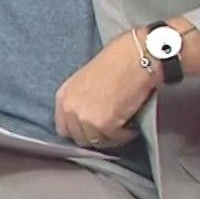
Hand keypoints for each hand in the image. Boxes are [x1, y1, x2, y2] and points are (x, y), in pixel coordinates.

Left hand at [54, 33, 157, 150]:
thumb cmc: (116, 63)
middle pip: (80, 138)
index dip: (80, 131)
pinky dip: (125, 133)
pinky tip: (131, 121)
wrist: (135, 57)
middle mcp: (70, 108)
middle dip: (96, 135)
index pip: (64, 129)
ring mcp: (85, 117)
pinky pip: (115, 139)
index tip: (93, 129)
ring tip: (123, 122)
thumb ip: (80, 101)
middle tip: (112, 127)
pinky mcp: (104, 124)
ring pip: (98, 142)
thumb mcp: (85, 80)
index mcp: (63, 96)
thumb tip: (86, 120)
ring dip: (112, 135)